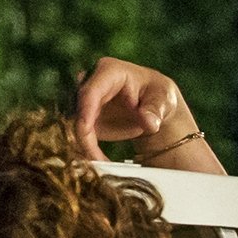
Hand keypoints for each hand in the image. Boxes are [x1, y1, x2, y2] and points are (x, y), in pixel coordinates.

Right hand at [74, 57, 191, 160]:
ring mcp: (86, 102)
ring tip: (101, 166)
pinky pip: (80, 137)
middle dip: (82, 136)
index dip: (86, 111)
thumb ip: (155, 111)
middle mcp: (91, 83)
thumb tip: (149, 122)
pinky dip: (88, 151)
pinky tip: (101, 164)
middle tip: (96, 160)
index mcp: (109, 71)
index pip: (91, 91)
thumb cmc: (158, 95)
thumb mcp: (163, 100)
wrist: (154, 105)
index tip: (86, 131)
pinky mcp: (86, 120)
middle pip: (77, 110)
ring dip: (84, 147)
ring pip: (74, 125)